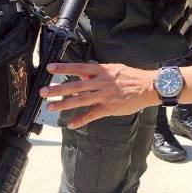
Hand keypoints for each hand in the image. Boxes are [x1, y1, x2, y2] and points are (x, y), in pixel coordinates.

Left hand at [41, 62, 158, 128]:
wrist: (148, 87)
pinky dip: (81, 120)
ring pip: (80, 100)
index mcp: (102, 71)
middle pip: (75, 86)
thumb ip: (98, 73)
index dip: (64, 68)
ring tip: (51, 107)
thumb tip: (83, 77)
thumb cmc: (132, 77)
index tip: (50, 68)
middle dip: (58, 89)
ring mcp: (104, 96)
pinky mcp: (109, 108)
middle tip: (43, 91)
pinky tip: (70, 124)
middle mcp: (101, 83)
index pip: (79, 68)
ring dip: (64, 104)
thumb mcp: (114, 69)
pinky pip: (92, 115)